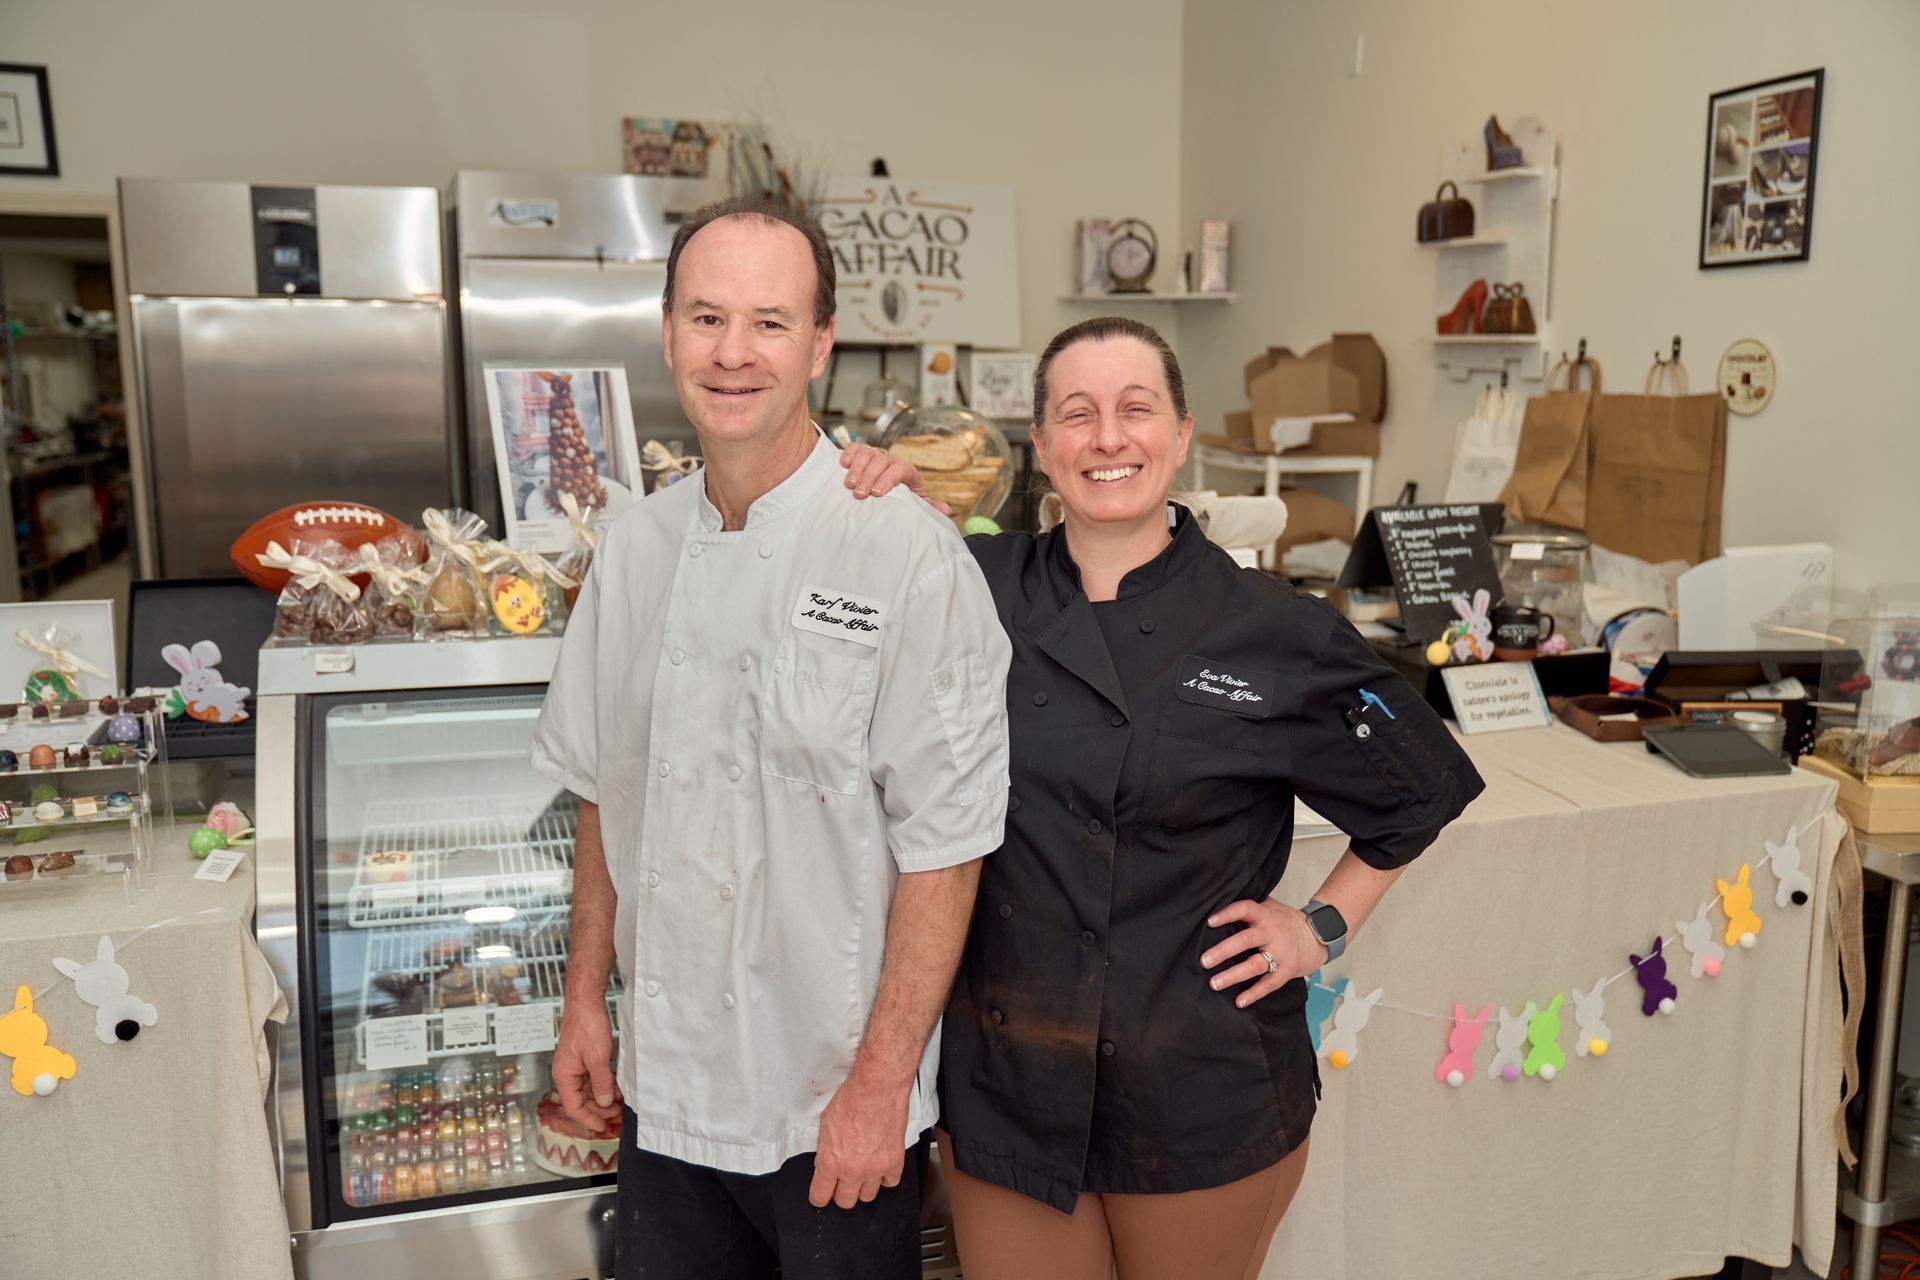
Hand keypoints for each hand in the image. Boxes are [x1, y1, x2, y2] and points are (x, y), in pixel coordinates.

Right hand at [551, 996, 621, 1130]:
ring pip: (587, 1091)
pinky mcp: (582, 1060)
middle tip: (617, 1113)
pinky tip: (616, 1087)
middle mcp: (566, 1073)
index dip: (588, 1118)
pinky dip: (603, 1085)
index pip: (573, 1107)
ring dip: (602, 1097)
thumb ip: (601, 1082)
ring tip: (620, 1101)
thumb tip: (604, 1102)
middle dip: (598, 1109)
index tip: (602, 1126)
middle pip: (580, 1101)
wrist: (586, 1001)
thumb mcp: (597, 1057)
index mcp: (564, 1075)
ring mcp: (574, 1067)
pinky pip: (591, 1079)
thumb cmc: (587, 1025)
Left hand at [809, 1071, 908, 1208]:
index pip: (820, 1195)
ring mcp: (875, 1169)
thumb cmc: (852, 1099)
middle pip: (845, 1201)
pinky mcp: (894, 1162)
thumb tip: (825, 1161)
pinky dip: (885, 1177)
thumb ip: (825, 1149)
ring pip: (868, 1196)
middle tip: (842, 1183)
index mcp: (830, 1161)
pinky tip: (881, 1166)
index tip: (821, 1195)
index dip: (819, 1197)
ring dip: (864, 1186)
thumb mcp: (825, 1124)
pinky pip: (890, 1182)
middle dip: (841, 1193)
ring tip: (863, 1172)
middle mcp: (852, 1170)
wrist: (877, 1088)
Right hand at [839, 443, 951, 515]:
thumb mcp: (917, 502)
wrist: (890, 489)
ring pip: (867, 453)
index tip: (877, 493)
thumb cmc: (903, 497)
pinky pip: (855, 447)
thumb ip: (929, 506)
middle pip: (880, 461)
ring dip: (856, 469)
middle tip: (859, 494)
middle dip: (868, 477)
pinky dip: (848, 454)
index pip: (899, 469)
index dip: (888, 479)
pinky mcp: (862, 453)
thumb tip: (945, 510)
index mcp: (907, 470)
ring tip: (849, 485)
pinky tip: (842, 465)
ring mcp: (876, 455)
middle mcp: (891, 460)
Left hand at [1201, 899, 1325, 1008]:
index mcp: (1266, 915)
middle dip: (1223, 951)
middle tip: (1204, 961)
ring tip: (1214, 983)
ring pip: (1255, 965)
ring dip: (1233, 975)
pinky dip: (1254, 994)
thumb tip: (1221, 900)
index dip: (1227, 914)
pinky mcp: (1288, 970)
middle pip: (1246, 940)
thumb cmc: (1286, 921)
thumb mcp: (1270, 907)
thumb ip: (1250, 907)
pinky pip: (1269, 984)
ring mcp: (1281, 953)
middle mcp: (1272, 933)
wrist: (1319, 935)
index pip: (1245, 909)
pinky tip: (1239, 1002)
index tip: (1209, 922)